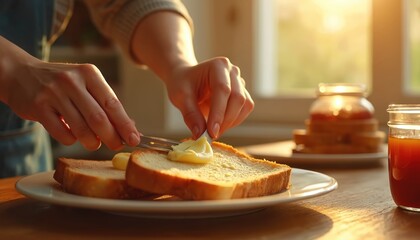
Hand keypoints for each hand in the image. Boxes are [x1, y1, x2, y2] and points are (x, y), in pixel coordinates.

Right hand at [2, 58, 139, 150]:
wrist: (21, 73)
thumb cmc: (62, 84)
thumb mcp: (85, 84)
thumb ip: (105, 104)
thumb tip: (130, 128)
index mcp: (89, 73)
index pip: (112, 103)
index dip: (125, 125)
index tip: (134, 139)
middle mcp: (72, 80)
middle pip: (99, 118)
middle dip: (112, 137)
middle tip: (117, 146)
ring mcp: (53, 93)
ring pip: (81, 128)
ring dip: (92, 142)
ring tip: (94, 143)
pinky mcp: (38, 106)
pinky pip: (62, 133)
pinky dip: (71, 140)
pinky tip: (72, 136)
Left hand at [164, 57, 253, 138]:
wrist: (186, 78)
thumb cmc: (182, 83)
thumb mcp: (180, 97)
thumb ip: (190, 115)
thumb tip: (200, 135)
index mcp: (218, 66)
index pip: (223, 90)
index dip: (218, 113)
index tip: (211, 132)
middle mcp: (232, 71)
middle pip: (238, 98)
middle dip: (225, 120)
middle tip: (211, 135)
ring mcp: (240, 82)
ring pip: (245, 106)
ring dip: (231, 122)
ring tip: (213, 130)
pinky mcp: (242, 93)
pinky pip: (244, 110)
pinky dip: (234, 121)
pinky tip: (219, 124)